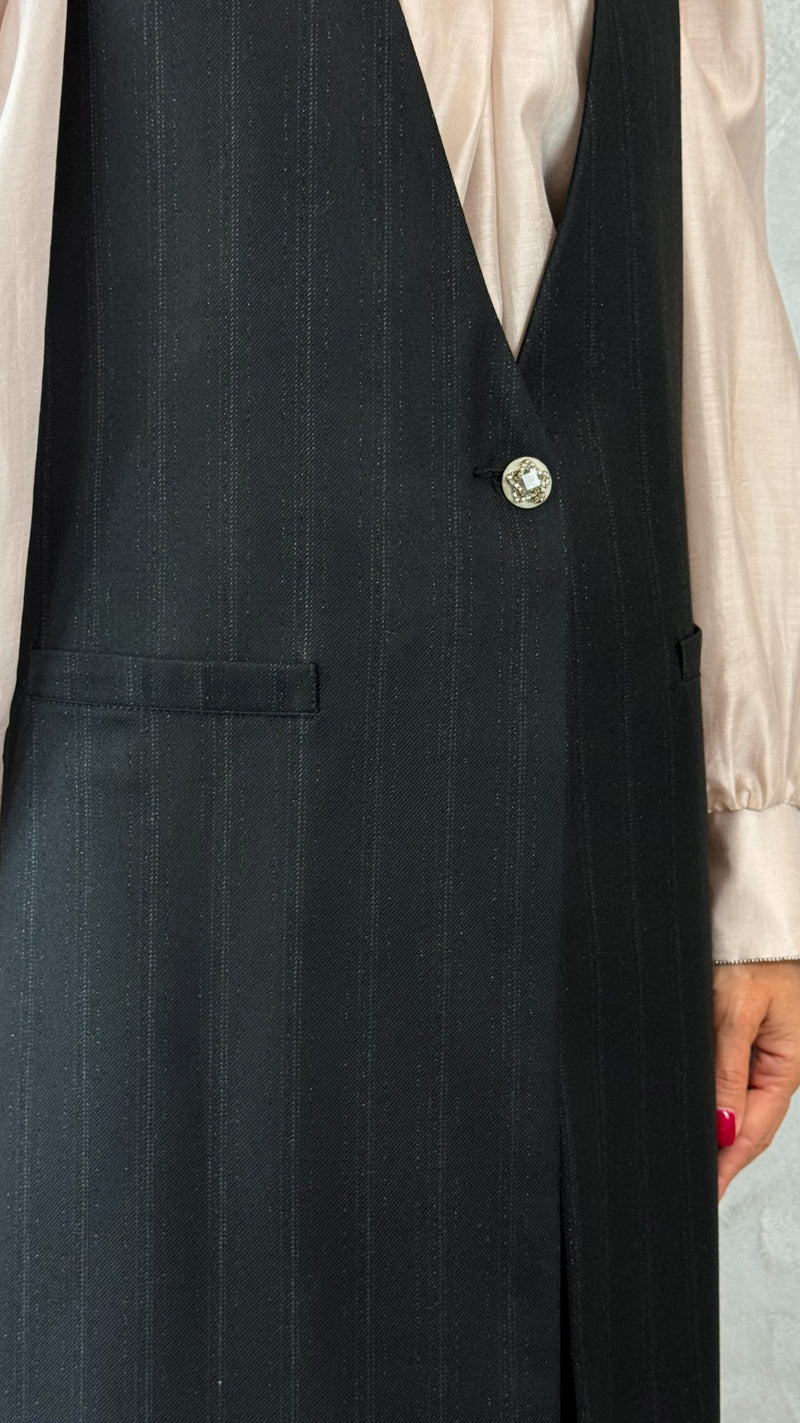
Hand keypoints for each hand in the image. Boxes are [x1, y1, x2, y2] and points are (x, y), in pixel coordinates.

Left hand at [713, 961, 799, 1201]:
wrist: (754, 920)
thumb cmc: (753, 956)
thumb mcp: (736, 1013)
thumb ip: (727, 1070)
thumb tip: (725, 1127)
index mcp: (785, 1067)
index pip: (754, 1133)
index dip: (729, 1165)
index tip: (707, 1190)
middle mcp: (777, 1066)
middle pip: (748, 1124)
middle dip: (722, 1154)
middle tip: (692, 1177)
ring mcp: (763, 1054)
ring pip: (738, 1102)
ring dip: (717, 1128)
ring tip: (689, 1151)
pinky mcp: (747, 1037)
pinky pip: (731, 1078)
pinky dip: (714, 1097)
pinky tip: (696, 1107)